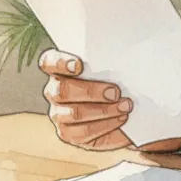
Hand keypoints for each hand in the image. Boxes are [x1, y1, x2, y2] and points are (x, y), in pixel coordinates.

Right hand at [38, 49, 180, 152]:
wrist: (127, 108)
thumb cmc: (119, 80)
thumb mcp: (116, 65)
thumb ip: (113, 57)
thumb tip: (132, 46)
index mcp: (60, 68)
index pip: (49, 62)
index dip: (60, 62)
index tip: (79, 65)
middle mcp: (55, 91)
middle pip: (61, 91)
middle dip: (91, 92)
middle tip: (116, 92)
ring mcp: (59, 114)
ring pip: (73, 114)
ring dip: (103, 111)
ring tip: (125, 107)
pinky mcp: (70, 134)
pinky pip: (83, 133)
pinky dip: (106, 126)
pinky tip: (122, 119)